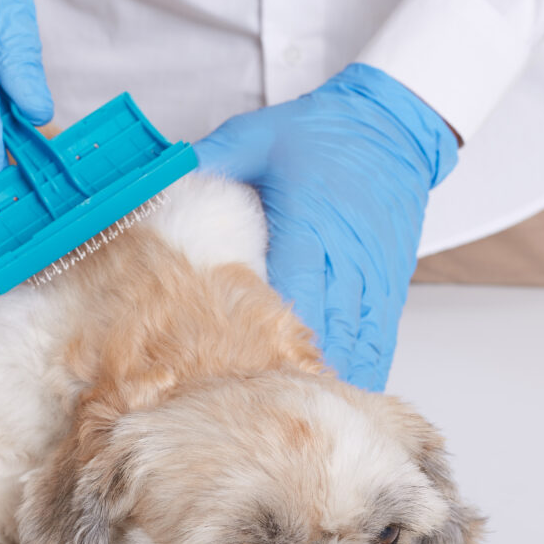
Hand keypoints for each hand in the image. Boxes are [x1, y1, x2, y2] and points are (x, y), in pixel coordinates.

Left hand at [195, 64, 457, 391]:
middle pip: (321, 337)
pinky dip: (356, 374)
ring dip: (324, 384)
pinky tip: (332, 400)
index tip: (236, 374)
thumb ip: (206, 163)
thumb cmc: (324, 132)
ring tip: (289, 417)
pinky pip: (377, 344)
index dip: (266, 342)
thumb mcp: (255, 136)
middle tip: (252, 412)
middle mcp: (346, 261)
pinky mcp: (390, 290)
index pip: (292, 296)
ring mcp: (372, 280)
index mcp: (311, 226)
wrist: (394, 127)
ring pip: (353, 349)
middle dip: (289, 376)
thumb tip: (148, 180)